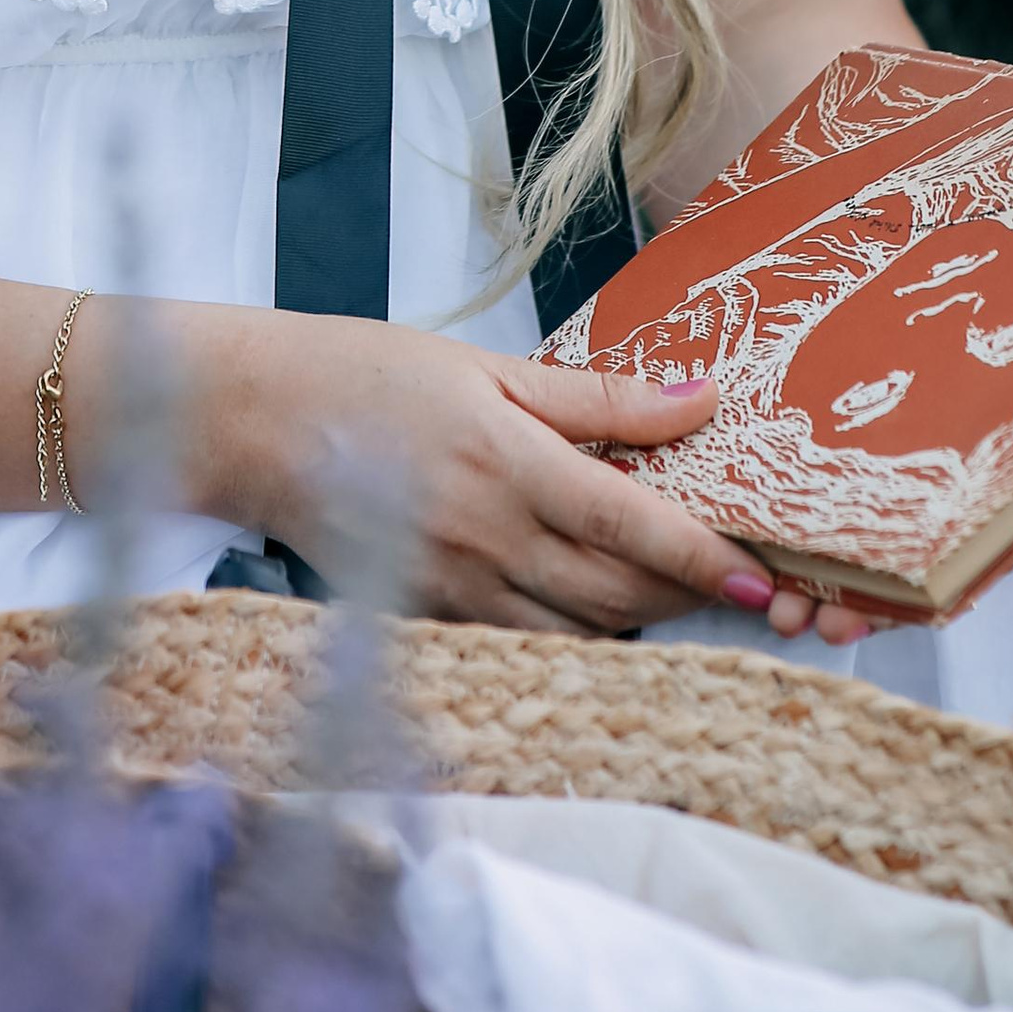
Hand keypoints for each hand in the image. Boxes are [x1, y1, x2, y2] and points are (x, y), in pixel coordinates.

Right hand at [204, 313, 825, 636]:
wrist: (254, 423)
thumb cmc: (368, 375)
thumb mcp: (485, 366)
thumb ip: (594, 395)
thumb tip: (697, 399)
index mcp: (506, 462)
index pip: (628, 524)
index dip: (701, 556)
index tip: (758, 573)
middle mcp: (485, 537)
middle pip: (617, 595)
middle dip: (687, 596)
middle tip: (738, 581)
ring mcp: (456, 589)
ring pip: (578, 635)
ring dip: (638, 623)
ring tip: (677, 594)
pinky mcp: (433, 618)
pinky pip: (526, 645)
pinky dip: (575, 636)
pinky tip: (595, 607)